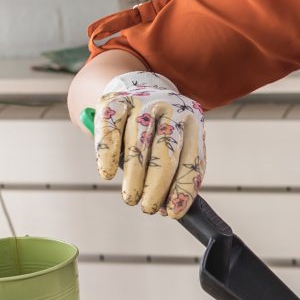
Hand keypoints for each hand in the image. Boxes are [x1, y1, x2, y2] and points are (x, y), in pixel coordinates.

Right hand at [92, 72, 204, 217]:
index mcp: (191, 121)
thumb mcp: (175, 142)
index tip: (173, 212)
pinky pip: (111, 132)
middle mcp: (169, 108)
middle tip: (148, 207)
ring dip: (134, 177)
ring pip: (137, 145)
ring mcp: (141, 102)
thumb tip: (170, 208)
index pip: (191, 159)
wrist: (133, 87)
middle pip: (164, 153)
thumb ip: (175, 172)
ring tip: (130, 198)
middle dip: (156, 186)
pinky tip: (108, 173)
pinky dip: (108, 155)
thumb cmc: (156, 126)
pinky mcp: (114, 101)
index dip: (183, 189)